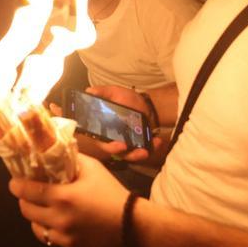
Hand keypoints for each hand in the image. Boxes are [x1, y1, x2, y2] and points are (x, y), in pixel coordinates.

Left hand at [10, 154, 128, 246]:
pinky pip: (60, 246)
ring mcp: (66, 242)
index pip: (26, 191)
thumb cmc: (113, 194)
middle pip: (27, 213)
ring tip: (50, 214)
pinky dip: (62, 238)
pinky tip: (73, 230)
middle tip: (31, 197)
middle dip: (25, 202)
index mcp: (62, 198)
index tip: (14, 183)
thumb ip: (72, 159)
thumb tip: (55, 150)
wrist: (137, 228)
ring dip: (41, 222)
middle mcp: (59, 222)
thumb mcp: (94, 169)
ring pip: (40, 232)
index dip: (16, 186)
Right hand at [48, 97, 163, 163]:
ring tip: (146, 151)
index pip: (101, 141)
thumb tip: (89, 91)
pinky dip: (152, 148)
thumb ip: (103, 92)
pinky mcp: (140, 145)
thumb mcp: (115, 92)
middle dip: (122, 152)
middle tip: (130, 148)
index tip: (118, 145)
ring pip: (129, 155)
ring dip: (137, 155)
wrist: (146, 104)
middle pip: (114, 151)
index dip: (107, 146)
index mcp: (104, 129)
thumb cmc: (127, 99)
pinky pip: (144, 151)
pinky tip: (158, 141)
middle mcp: (114, 139)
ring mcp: (128, 144)